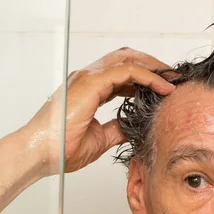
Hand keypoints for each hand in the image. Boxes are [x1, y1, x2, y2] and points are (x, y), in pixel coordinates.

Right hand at [18, 47, 174, 175]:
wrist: (41, 153)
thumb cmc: (61, 149)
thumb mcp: (101, 138)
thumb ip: (118, 128)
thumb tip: (134, 126)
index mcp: (88, 89)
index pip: (121, 73)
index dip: (145, 77)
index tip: (164, 88)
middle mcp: (88, 78)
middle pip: (127, 59)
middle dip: (153, 66)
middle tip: (173, 79)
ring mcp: (88, 78)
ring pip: (129, 60)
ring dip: (154, 68)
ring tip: (172, 81)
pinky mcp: (92, 83)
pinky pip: (127, 71)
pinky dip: (148, 76)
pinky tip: (163, 88)